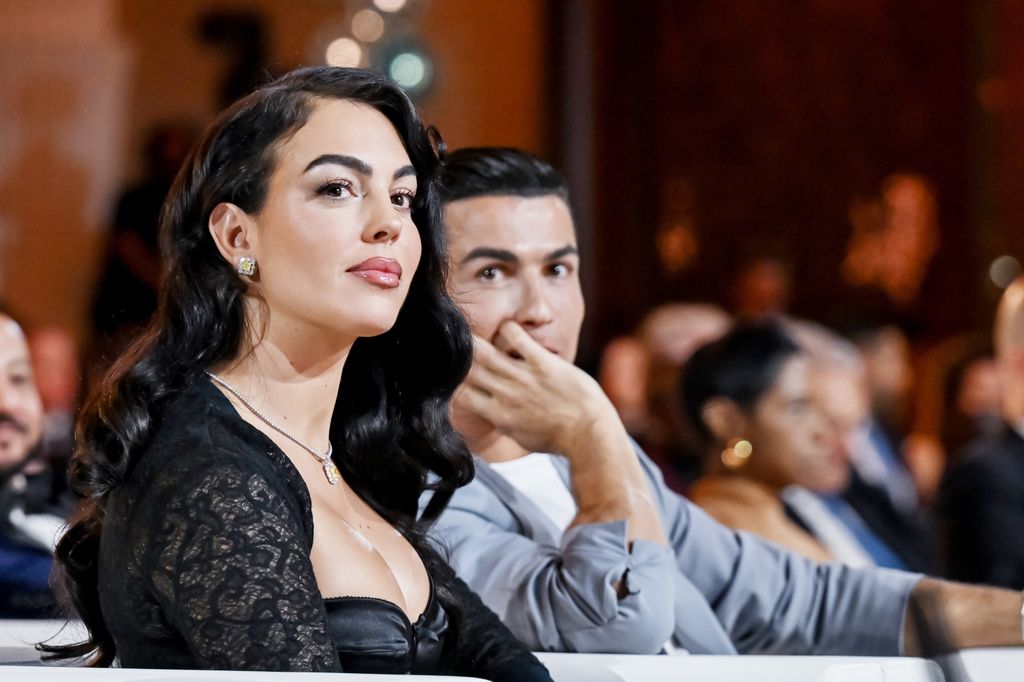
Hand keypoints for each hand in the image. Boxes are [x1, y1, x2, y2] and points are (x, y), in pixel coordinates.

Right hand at [457, 321, 614, 457]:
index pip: (462, 394)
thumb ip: (504, 422)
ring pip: (487, 353)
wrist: (589, 434)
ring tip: (469, 329)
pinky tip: (507, 326)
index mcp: (499, 415)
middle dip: (459, 357)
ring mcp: (524, 378)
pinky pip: (519, 339)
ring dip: (475, 340)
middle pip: (469, 370)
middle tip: (454, 343)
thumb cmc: (559, 439)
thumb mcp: (522, 437)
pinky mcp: (543, 364)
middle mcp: (506, 395)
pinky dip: (508, 329)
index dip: (454, 381)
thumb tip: (492, 414)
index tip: (453, 370)